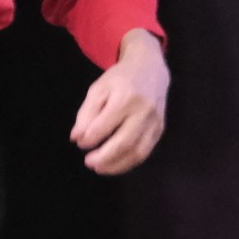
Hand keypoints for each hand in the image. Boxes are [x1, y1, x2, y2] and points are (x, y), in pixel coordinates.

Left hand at [72, 30, 168, 174]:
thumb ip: (86, 113)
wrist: (151, 69)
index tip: (79, 142)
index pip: (103, 126)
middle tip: (88, 162)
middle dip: (103, 157)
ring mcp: (155, 122)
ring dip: (117, 165)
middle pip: (123, 142)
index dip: (88, 139)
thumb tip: (77, 138)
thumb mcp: (98, 89)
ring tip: (100, 168)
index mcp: (125, 98)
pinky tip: (116, 163)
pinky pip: (146, 151)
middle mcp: (143, 111)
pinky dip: (129, 162)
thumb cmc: (120, 79)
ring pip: (137, 151)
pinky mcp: (160, 129)